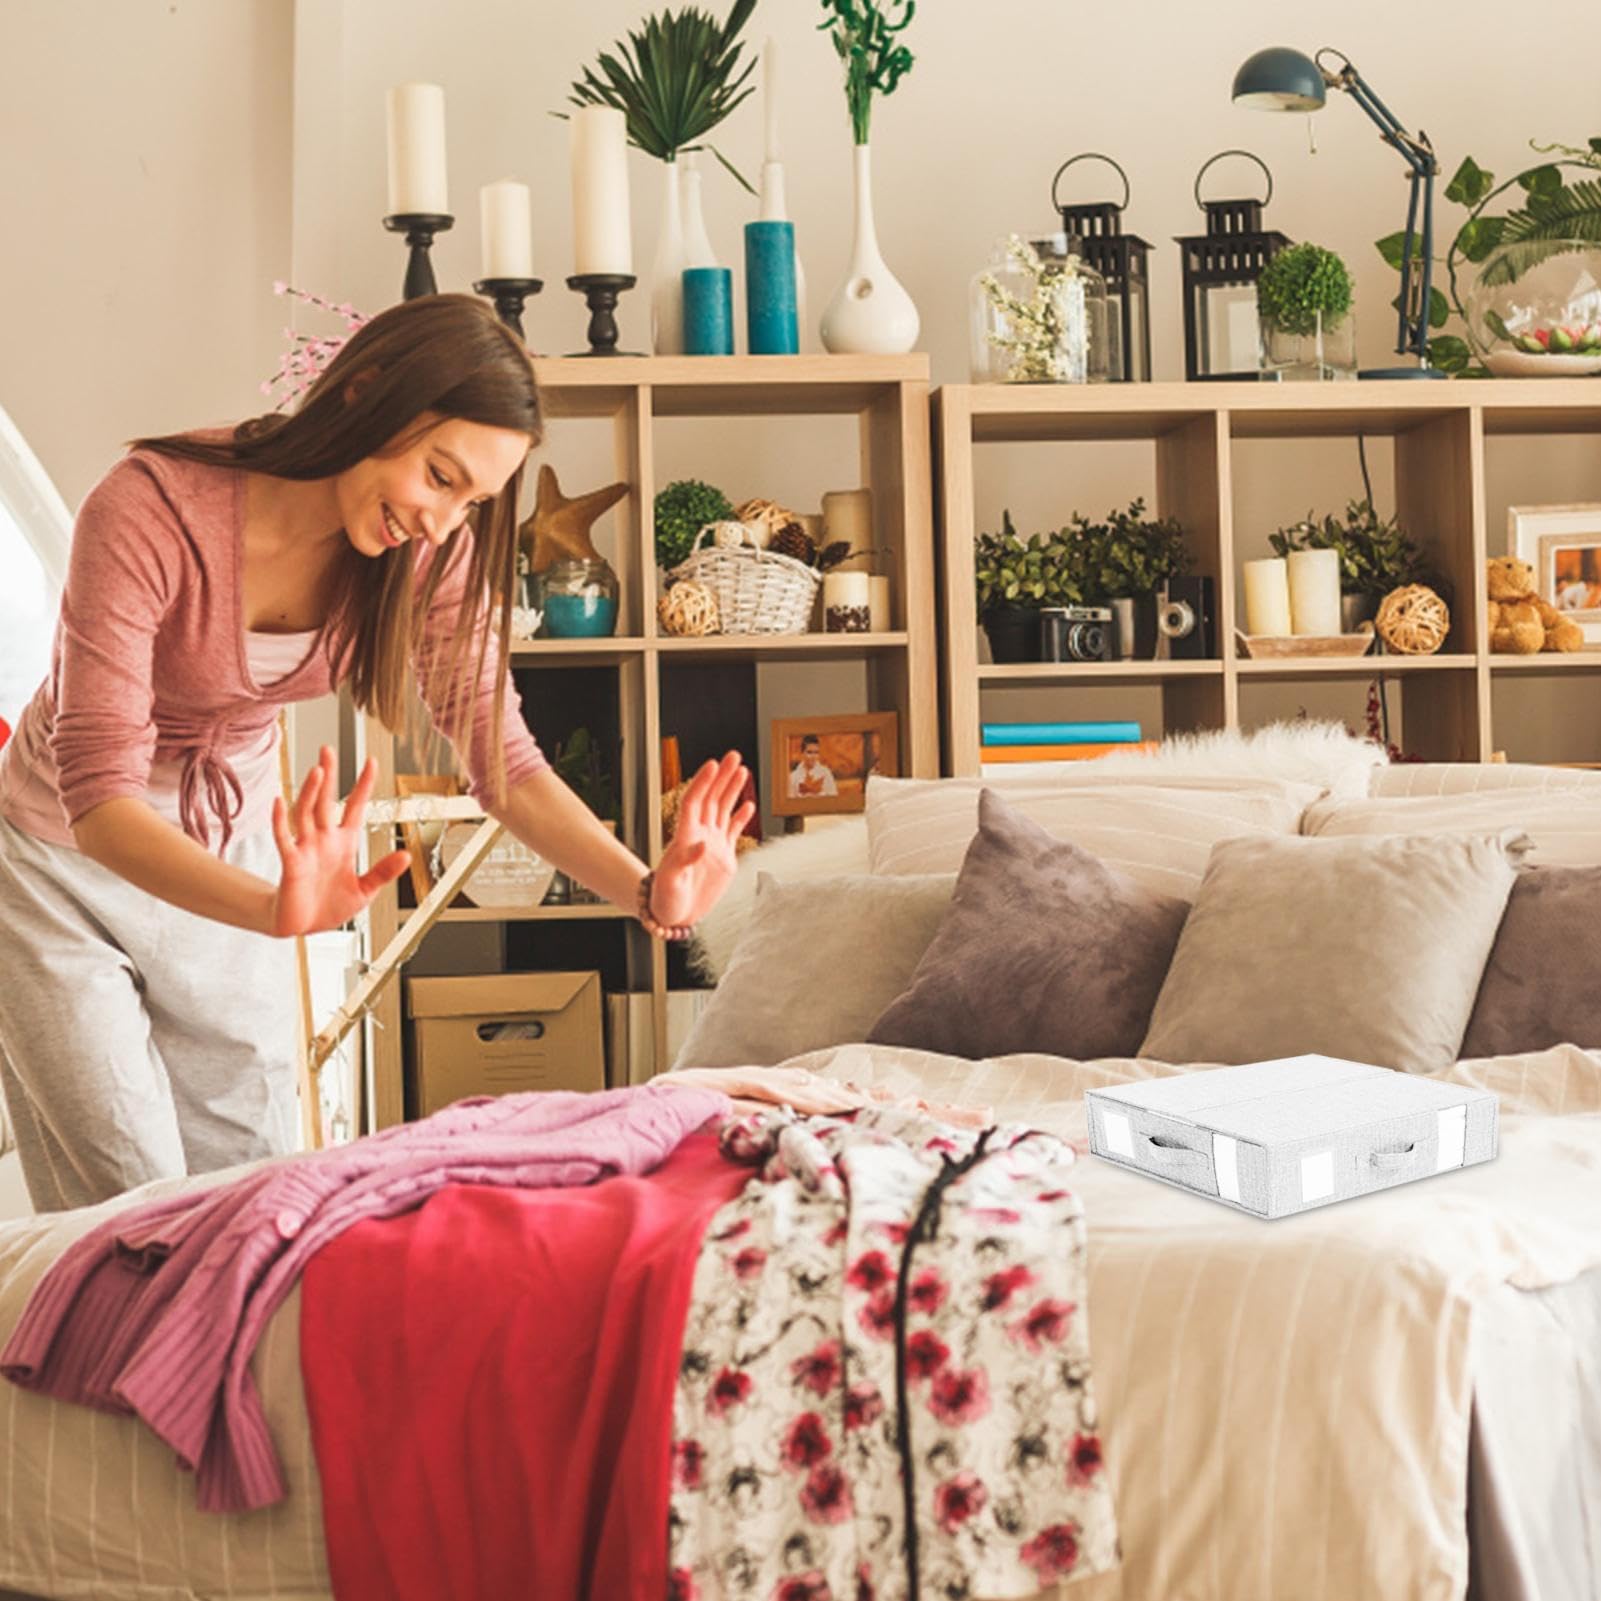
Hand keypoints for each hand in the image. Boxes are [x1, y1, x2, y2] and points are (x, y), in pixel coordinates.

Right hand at [269, 746, 409, 937]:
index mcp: (344, 842)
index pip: (354, 806)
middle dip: (328, 775)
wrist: (304, 926)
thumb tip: (406, 856)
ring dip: (311, 792)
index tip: (372, 762)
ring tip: (317, 770)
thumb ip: (383, 872)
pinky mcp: (291, 863)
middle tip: (327, 748)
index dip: (363, 785)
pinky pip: (284, 838)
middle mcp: (323, 839)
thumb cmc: (331, 905)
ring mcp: (306, 848)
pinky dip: (280, 821)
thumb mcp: (365, 890)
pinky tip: (279, 802)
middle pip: (325, 800)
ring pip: (305, 813)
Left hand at [649, 751, 754, 927]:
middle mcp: (699, 835)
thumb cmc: (665, 899)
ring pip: (723, 809)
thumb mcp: (670, 881)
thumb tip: (701, 844)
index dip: (702, 782)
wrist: (675, 915)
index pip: (694, 802)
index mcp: (685, 837)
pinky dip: (741, 817)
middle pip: (711, 798)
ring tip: (742, 770)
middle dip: (722, 776)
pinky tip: (749, 804)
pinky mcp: (723, 857)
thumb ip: (683, 861)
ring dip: (732, 789)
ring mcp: (712, 844)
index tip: (712, 765)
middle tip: (733, 756)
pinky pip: (733, 831)